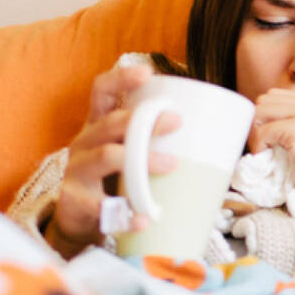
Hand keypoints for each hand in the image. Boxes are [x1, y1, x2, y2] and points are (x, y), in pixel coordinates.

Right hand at [47, 64, 180, 257]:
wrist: (78, 221)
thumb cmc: (112, 182)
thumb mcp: (127, 157)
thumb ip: (154, 146)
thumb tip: (218, 143)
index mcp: (97, 127)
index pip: (102, 93)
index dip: (121, 79)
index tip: (147, 73)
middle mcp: (83, 143)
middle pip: (110, 123)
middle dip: (144, 119)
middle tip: (177, 121)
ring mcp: (77, 171)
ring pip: (105, 156)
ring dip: (141, 159)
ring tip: (171, 165)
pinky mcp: (76, 202)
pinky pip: (103, 207)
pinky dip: (127, 215)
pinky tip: (145, 220)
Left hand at [249, 88, 294, 232]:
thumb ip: (292, 120)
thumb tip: (256, 113)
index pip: (276, 96)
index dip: (265, 117)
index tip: (268, 139)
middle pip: (266, 100)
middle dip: (257, 123)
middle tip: (262, 146)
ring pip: (261, 111)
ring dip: (256, 133)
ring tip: (265, 151)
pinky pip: (263, 131)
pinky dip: (258, 146)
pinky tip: (267, 157)